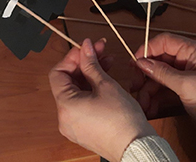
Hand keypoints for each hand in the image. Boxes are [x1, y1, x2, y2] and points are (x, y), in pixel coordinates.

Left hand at [49, 38, 154, 161]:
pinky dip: (91, 90)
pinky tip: (105, 79)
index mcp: (65, 106)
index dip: (73, 57)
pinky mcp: (83, 129)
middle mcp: (64, 118)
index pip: (58, 73)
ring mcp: (73, 125)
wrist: (136, 148)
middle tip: (100, 50)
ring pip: (76, 92)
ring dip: (90, 75)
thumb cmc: (122, 121)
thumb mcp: (106, 85)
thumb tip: (85, 47)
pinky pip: (82, 104)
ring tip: (108, 63)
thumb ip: (91, 64)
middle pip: (68, 82)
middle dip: (84, 64)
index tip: (87, 48)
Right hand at [131, 33, 195, 161]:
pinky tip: (150, 107)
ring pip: (161, 77)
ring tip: (142, 102)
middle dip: (146, 73)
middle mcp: (190, 61)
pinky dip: (157, 98)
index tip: (134, 63)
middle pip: (160, 60)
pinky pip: (166, 90)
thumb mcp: (187, 85)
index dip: (148, 50)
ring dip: (149, 89)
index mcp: (194, 51)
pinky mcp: (186, 92)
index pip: (165, 41)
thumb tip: (142, 62)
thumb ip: (162, 73)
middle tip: (134, 86)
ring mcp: (188, 77)